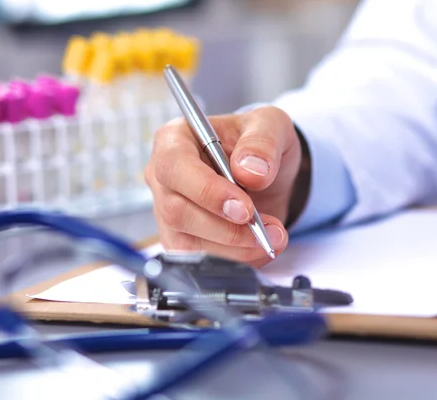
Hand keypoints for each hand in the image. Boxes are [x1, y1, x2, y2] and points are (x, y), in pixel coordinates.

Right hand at [145, 106, 302, 267]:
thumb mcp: (270, 125)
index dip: (207, 191)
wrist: (264, 172)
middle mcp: (163, 177)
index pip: (174, 167)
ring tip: (273, 237)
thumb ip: (263, 142)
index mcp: (174, 139)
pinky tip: (260, 247)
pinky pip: (199, 260)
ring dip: (235, 249)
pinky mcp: (180, 239)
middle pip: (177, 211)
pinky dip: (235, 259)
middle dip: (226, 228)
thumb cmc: (257, 142)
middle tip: (267, 229)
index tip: (244, 208)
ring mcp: (167, 211)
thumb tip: (250, 172)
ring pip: (187, 244)